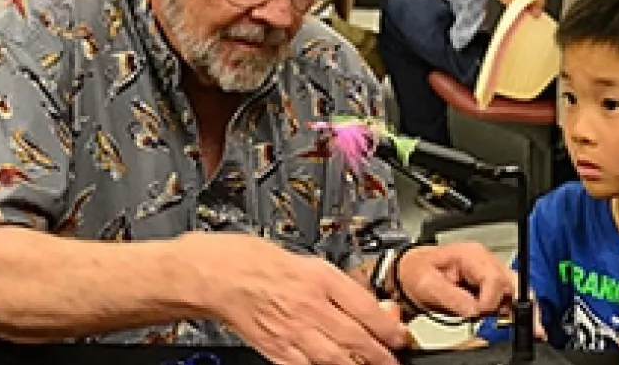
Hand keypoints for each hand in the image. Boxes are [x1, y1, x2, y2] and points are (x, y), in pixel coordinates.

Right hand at [179, 233, 411, 364]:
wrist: (217, 275)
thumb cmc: (257, 262)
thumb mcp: (308, 262)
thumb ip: (340, 286)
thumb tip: (370, 306)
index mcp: (319, 279)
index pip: (366, 309)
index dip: (390, 328)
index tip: (401, 336)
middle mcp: (308, 306)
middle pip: (355, 338)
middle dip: (381, 355)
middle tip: (394, 360)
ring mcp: (291, 332)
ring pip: (336, 359)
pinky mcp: (275, 350)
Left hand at [394, 242, 513, 317]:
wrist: (412, 272)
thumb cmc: (417, 272)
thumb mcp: (426, 285)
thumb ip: (451, 298)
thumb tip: (475, 311)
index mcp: (471, 255)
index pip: (494, 280)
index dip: (489, 302)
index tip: (477, 315)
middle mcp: (486, 261)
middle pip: (514, 282)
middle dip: (517, 306)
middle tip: (523, 327)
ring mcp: (491, 271)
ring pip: (517, 288)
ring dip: (517, 308)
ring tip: (522, 326)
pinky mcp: (491, 283)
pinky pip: (510, 295)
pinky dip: (513, 309)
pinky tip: (512, 321)